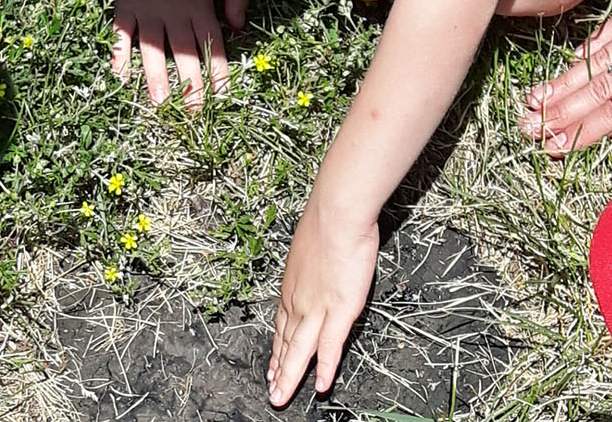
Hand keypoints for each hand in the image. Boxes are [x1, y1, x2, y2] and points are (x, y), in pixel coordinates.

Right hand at [110, 0, 247, 108]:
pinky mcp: (126, 6)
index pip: (212, 44)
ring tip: (160, 103)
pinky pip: (122, 34)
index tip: (222, 95)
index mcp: (199, 6)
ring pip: (153, 48)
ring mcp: (148, 11)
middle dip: (191, 83)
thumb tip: (239, 27)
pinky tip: (120, 78)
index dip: (218, 70)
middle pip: (185, 52)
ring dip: (156, 76)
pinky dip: (120, 55)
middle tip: (194, 112)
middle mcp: (175, 13)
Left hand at [267, 209, 378, 406]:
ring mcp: (316, 308)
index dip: (277, 347)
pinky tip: (322, 385)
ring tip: (283, 397)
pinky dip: (325, 368)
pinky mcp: (338, 310)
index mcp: (292, 287)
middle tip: (273, 391)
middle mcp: (299, 301)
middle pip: (285, 343)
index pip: (281, 324)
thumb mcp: (309, 246)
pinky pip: (330, 347)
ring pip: (299, 351)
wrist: (336, 214)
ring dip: (291, 376)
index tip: (273, 364)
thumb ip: (311, 263)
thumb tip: (315, 261)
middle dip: (279, 369)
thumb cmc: (326, 223)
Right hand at [520, 0, 611, 153]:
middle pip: (601, 92)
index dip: (586, 132)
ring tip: (531, 106)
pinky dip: (585, 52)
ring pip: (598, 63)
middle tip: (527, 133)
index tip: (555, 147)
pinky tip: (565, 67)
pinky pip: (610, 33)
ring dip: (562, 87)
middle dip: (561, 115)